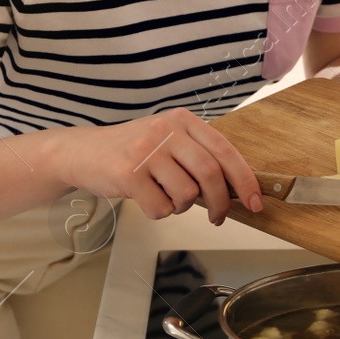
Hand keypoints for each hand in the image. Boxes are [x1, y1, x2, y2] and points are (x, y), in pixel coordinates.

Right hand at [58, 108, 260, 225]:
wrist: (83, 152)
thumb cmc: (132, 152)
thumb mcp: (168, 143)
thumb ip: (198, 158)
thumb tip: (236, 190)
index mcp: (183, 121)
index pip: (225, 151)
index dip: (245, 180)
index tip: (257, 202)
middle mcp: (166, 131)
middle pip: (211, 174)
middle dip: (221, 203)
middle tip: (218, 217)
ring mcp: (146, 151)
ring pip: (187, 194)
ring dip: (181, 207)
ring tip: (165, 197)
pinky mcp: (129, 173)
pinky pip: (161, 207)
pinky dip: (159, 212)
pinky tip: (146, 198)